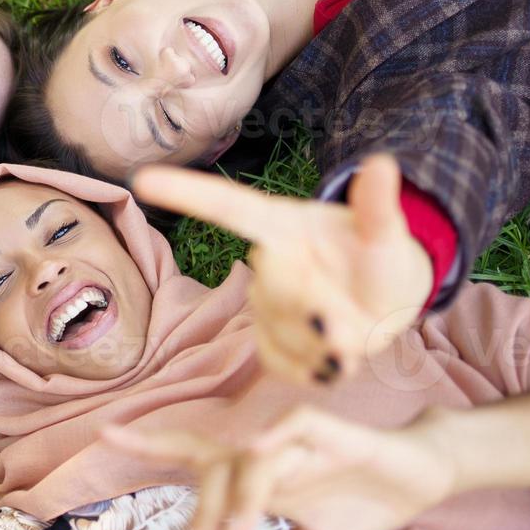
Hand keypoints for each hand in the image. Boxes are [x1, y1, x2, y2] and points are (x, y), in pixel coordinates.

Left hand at [102, 405, 455, 529]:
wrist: (421, 475)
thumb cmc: (360, 501)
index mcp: (256, 475)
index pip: (195, 455)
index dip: (150, 442)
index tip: (104, 435)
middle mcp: (268, 452)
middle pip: (217, 466)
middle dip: (201, 509)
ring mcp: (298, 440)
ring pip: (253, 457)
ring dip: (242, 495)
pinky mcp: (334, 433)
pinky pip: (298, 426)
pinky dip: (278, 435)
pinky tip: (260, 448)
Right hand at [131, 155, 433, 384]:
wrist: (384, 302)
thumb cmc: (378, 259)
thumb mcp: (387, 235)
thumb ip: (378, 208)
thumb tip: (385, 162)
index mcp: (282, 225)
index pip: (229, 207)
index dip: (187, 193)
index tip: (142, 179)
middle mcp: (265, 262)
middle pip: (272, 289)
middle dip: (318, 310)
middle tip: (354, 320)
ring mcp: (264, 304)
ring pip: (284, 332)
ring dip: (328, 343)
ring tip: (357, 333)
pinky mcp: (269, 343)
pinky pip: (282, 363)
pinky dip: (317, 367)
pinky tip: (337, 354)